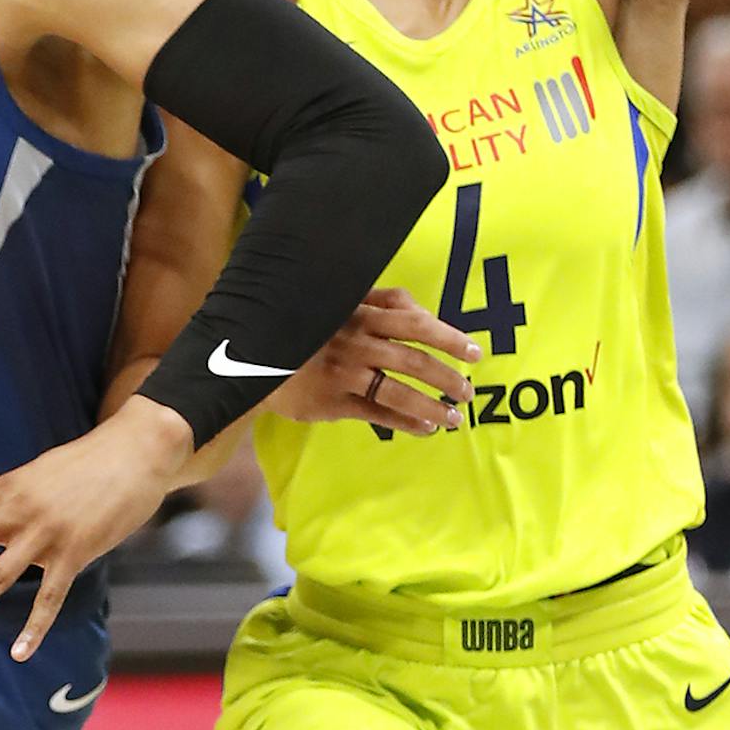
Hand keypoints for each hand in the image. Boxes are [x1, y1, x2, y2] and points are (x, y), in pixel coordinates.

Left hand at [0, 395, 193, 660]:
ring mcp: (42, 535)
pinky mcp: (72, 554)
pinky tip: (19, 652)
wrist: (136, 453)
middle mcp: (14, 512)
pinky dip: (33, 628)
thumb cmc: (88, 460)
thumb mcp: (39, 469)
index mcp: (3, 490)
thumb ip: (7, 483)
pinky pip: (47, 598)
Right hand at [265, 287, 477, 434]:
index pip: (415, 323)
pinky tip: (425, 428)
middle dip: (447, 377)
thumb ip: (381, 302)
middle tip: (468, 391)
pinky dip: (405, 422)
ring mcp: (342, 373)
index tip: (475, 352)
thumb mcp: (340, 303)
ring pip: (398, 391)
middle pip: (413, 360)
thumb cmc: (307, 325)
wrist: (254, 356)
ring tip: (454, 418)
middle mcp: (354, 341)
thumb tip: (422, 311)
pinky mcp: (331, 401)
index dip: (449, 337)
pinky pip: (377, 414)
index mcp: (359, 313)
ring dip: (433, 406)